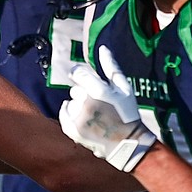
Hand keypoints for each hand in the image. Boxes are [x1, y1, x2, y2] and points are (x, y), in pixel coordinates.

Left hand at [59, 46, 155, 171]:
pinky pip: (64, 114)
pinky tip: (83, 117)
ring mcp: (77, 118)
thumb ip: (111, 67)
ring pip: (70, 102)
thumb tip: (102, 48)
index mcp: (98, 90)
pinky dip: (70, 113)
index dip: (81, 75)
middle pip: (75, 89)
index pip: (77, 73)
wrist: (126, 143)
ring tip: (95, 115)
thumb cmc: (127, 113)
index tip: (87, 80)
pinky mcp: (72, 129)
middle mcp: (85, 103)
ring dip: (79, 105)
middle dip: (84, 93)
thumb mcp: (124, 88)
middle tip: (99, 104)